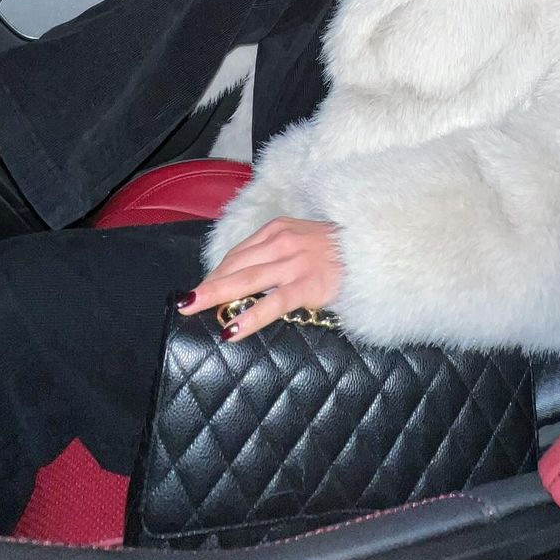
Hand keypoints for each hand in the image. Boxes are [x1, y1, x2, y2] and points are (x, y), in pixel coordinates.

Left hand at [178, 218, 341, 340]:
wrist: (375, 249)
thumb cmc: (338, 251)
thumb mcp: (303, 240)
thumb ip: (278, 254)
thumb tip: (249, 277)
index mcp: (279, 229)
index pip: (239, 253)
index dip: (218, 272)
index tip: (203, 287)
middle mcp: (282, 242)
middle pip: (236, 264)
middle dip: (208, 283)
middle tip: (185, 301)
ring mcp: (295, 262)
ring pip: (247, 280)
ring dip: (217, 295)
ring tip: (195, 308)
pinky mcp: (308, 284)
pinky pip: (273, 302)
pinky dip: (250, 317)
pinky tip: (233, 330)